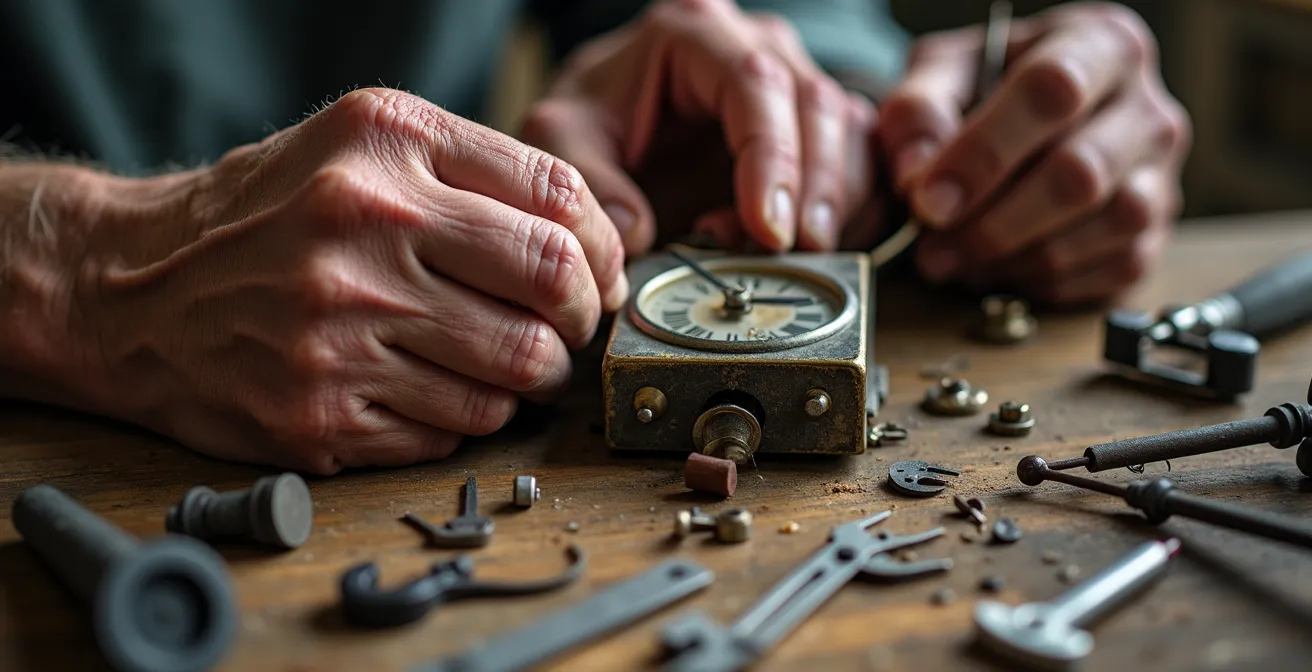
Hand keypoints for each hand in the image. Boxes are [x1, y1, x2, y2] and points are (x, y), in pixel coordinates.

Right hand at [66, 89, 625, 472]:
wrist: (130, 287)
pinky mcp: (321, 411)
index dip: (603, 246)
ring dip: (534, 377)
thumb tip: (594, 246)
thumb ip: (475, 176)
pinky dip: (468, 414)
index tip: (598, 273)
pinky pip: (455, 428)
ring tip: (509, 363)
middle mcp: (363, 225)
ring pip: (516, 370)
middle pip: (552, 283)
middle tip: (571, 326)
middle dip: (584, 316)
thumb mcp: (359, 148)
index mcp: (385, 142)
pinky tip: (436, 389)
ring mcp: (339, 325)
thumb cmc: (266, 216)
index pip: (558, 196)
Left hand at [520, 0, 878, 254]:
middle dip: (813, 189)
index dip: (770, 158)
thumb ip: (589, 180)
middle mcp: (757, 45)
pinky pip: (861, 163)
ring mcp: (794, 82)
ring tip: (783, 255)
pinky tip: (806, 248)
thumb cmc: (589, 123)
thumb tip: (635, 230)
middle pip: (816, 105)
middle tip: (790, 253)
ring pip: (850, 134)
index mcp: (693, 33)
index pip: (755, 82)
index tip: (766, 228)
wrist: (607, 129)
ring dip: (832, 204)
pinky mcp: (815, 128)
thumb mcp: (561, 141)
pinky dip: (845, 212)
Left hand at [879, 3, 1191, 303]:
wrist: (1025, 122)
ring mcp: (1161, 173)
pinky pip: (1117, 269)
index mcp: (1098, 44)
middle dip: (993, 224)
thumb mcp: (941, 76)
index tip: (928, 201)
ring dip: (1019, 259)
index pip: (1050, 91)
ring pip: (1106, 227)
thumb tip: (917, 177)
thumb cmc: (986, 90)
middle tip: (932, 250)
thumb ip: (918, 112)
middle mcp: (1147, 107)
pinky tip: (1001, 270)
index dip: (984, 154)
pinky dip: (1050, 282)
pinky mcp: (1158, 231)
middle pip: (1080, 173)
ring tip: (959, 260)